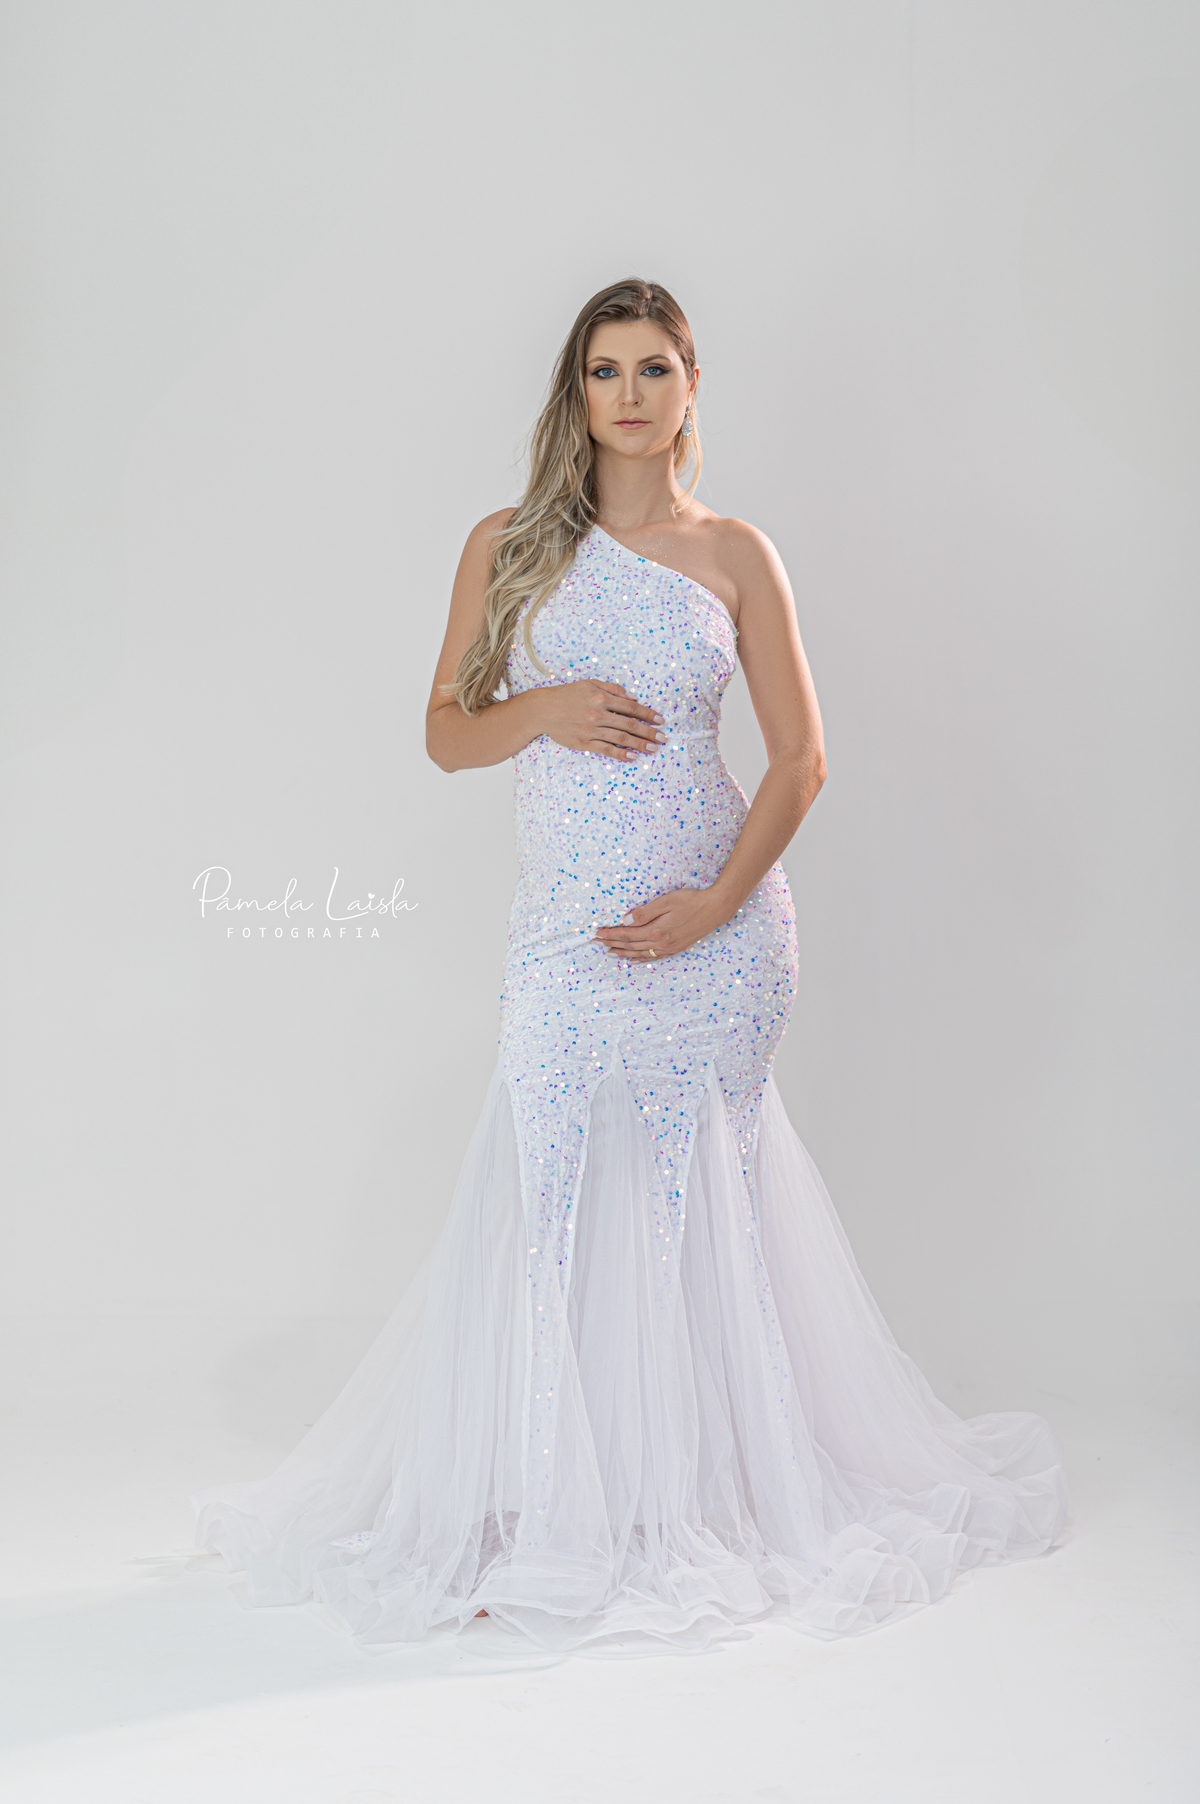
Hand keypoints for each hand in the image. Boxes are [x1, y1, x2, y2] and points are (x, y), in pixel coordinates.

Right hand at [535, 680, 666, 760]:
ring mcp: (591, 729)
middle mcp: (598, 713)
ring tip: (653, 749)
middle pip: (630, 725)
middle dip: (649, 732)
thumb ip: (612, 689)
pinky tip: (633, 757)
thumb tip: (633, 697)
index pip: (631, 707)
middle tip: (663, 739)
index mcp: (601, 697)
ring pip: (621, 738)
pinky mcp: (584, 742)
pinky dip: (621, 754)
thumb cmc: (567, 695)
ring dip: (640, 745)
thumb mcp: (589, 684)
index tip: (660, 721)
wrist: (543, 709)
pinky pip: (606, 749)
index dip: (648, 714)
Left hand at [592, 888, 723, 961]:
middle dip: (612, 944)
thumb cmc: (691, 901)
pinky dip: (641, 959)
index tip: (597, 934)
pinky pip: (654, 957)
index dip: (611, 934)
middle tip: (596, 944)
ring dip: (624, 953)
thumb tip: (625, 921)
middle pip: (631, 945)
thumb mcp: (666, 901)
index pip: (627, 935)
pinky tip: (634, 960)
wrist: (716, 909)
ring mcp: (669, 948)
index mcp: (657, 931)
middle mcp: (661, 943)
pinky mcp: (676, 948)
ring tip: (610, 953)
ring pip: (641, 953)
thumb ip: (645, 912)